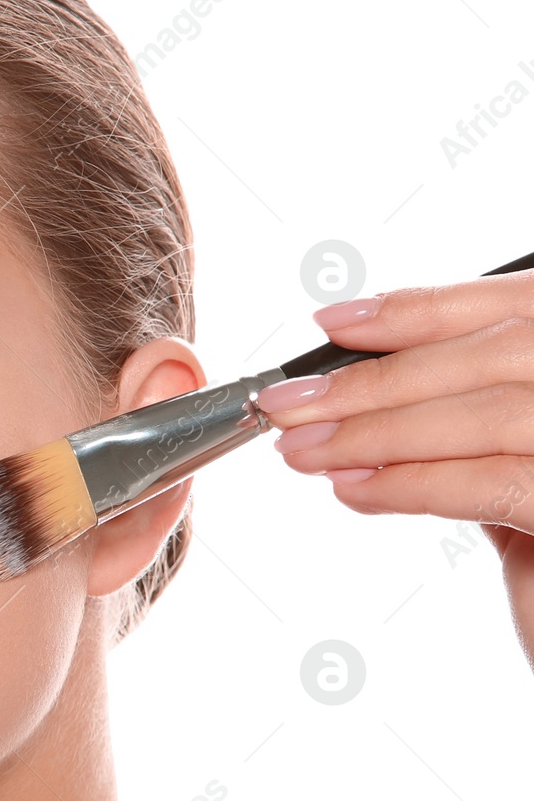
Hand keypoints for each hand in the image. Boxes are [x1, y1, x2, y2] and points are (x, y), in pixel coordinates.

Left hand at [256, 274, 533, 666]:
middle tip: (288, 405)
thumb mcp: (515, 465)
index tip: (333, 323)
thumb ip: (468, 420)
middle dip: (374, 380)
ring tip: (305, 453)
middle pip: (493, 354)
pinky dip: (410, 484)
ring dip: (376, 433)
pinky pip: (491, 483)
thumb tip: (365, 387)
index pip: (511, 307)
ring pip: (485, 415)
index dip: (420, 309)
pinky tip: (353, 492)